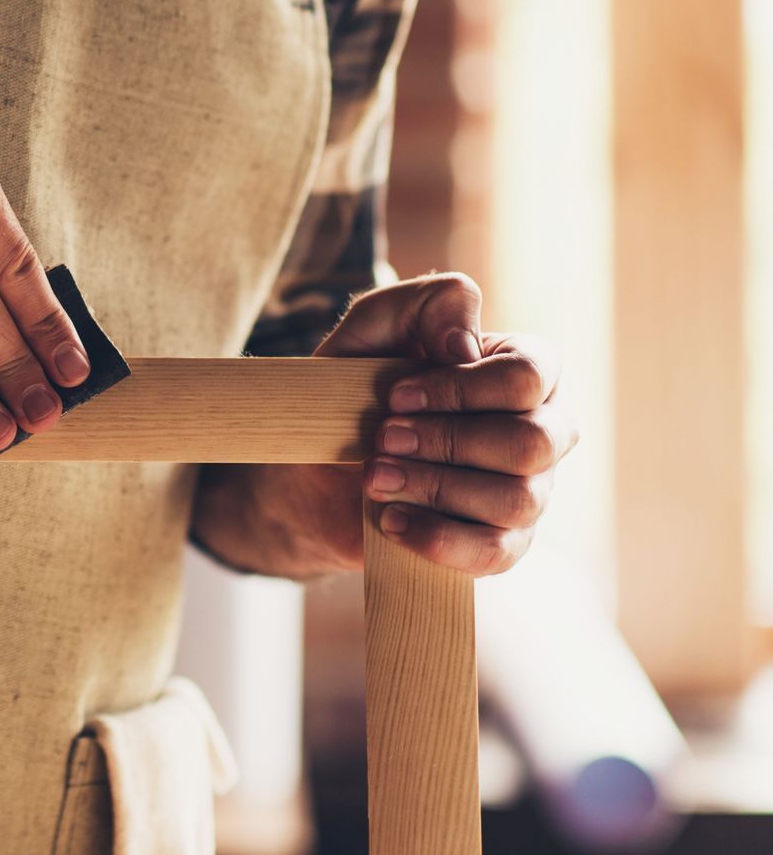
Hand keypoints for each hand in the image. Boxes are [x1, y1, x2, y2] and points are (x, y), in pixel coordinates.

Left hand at [191, 273, 577, 577]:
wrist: (310, 471)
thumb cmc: (352, 390)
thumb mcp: (371, 328)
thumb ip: (426, 302)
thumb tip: (466, 345)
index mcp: (525, 370)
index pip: (530, 376)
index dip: (458, 389)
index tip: (393, 396)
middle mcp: (543, 430)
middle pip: (532, 441)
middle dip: (446, 440)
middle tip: (381, 438)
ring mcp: (529, 491)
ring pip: (517, 498)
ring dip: (435, 486)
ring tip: (375, 476)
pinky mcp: (501, 544)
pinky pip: (496, 552)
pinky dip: (437, 538)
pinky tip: (389, 519)